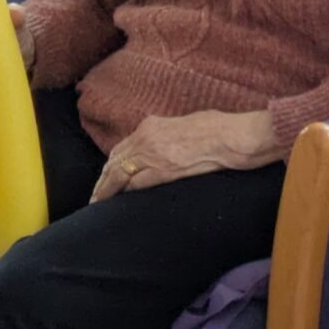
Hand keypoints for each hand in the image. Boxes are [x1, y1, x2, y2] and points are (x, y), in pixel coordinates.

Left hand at [89, 110, 279, 202]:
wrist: (233, 137)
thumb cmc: (218, 128)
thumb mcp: (185, 124)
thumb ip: (168, 134)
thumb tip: (165, 146)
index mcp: (151, 125)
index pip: (122, 148)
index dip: (111, 165)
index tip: (106, 177)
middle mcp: (146, 138)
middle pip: (114, 162)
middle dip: (103, 180)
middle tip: (95, 196)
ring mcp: (153, 154)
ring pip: (118, 174)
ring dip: (106, 190)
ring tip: (98, 204)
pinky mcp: (162, 171)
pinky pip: (135, 184)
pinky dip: (123, 193)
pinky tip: (117, 204)